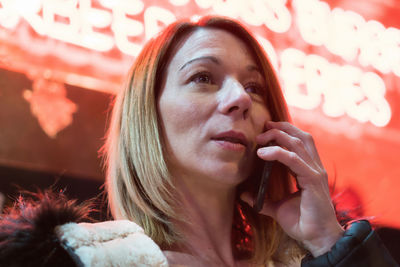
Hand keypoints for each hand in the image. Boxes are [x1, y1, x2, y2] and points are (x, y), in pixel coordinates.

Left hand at [241, 121, 343, 255]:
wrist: (317, 239)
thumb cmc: (302, 223)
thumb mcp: (277, 208)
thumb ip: (263, 200)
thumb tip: (244, 195)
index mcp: (309, 170)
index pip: (300, 142)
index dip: (285, 131)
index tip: (266, 129)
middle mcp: (314, 168)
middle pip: (301, 137)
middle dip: (281, 128)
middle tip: (263, 127)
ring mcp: (315, 173)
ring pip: (297, 143)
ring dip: (277, 136)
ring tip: (259, 138)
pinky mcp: (313, 180)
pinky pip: (293, 160)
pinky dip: (277, 153)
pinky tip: (262, 153)